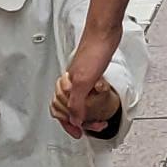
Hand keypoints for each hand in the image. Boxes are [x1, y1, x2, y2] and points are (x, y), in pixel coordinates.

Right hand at [55, 19, 122, 137]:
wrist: (104, 32)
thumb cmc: (94, 51)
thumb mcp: (84, 82)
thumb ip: (77, 103)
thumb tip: (75, 120)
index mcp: (67, 86)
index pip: (62, 112)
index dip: (69, 126)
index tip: (78, 134)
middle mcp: (71, 82)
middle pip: (69, 109)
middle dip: (81, 121)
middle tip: (95, 126)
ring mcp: (81, 77)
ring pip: (78, 101)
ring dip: (86, 112)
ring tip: (96, 118)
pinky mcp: (91, 71)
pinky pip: (87, 92)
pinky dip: (91, 100)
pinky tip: (98, 100)